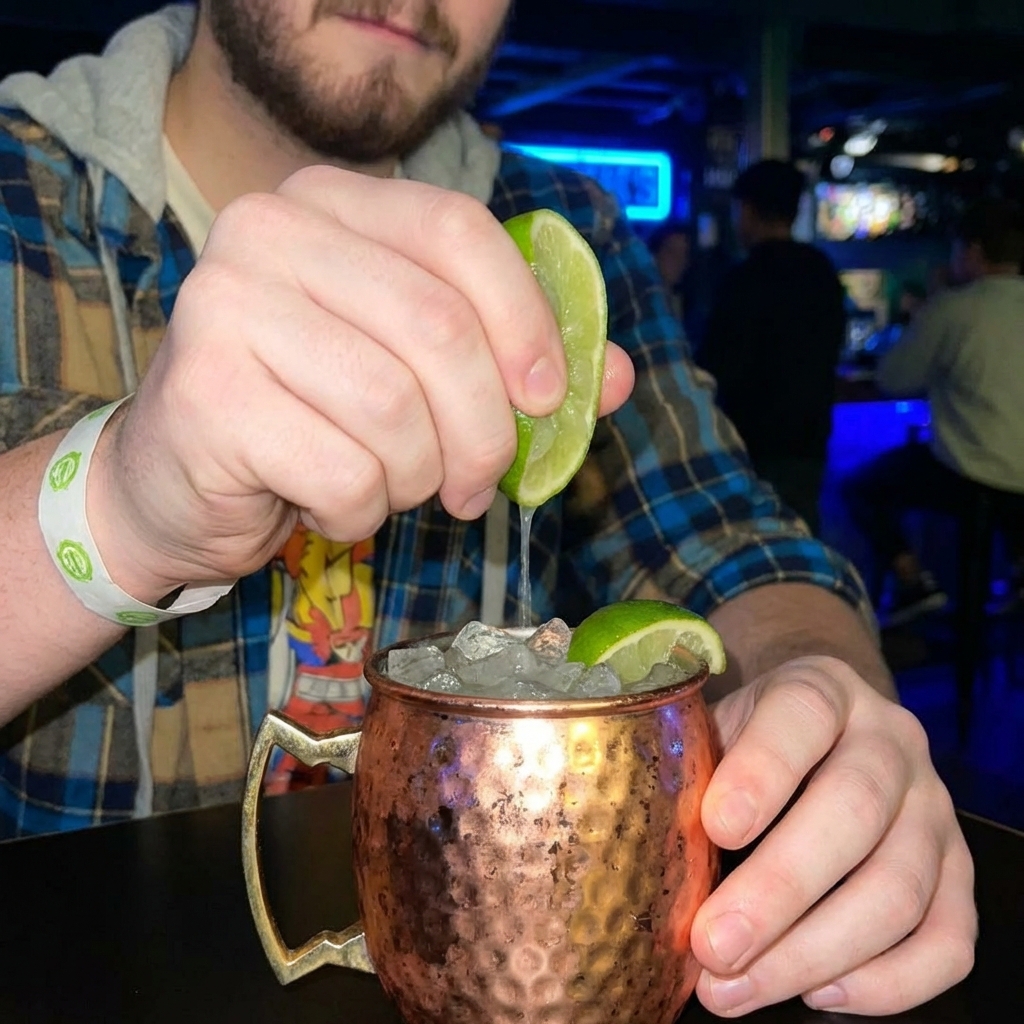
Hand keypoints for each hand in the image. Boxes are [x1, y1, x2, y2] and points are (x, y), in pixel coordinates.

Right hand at [89, 166, 633, 598]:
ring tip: (391, 487)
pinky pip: (345, 473)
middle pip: (438, 329)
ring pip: (396, 411)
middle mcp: (269, 232)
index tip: (549, 401)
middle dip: (484, 431)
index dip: (526, 322)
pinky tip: (329, 503)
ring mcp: (226, 306)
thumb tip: (615, 378)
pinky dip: (359, 511)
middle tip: (478, 484)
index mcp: (332, 204)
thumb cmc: (314, 417)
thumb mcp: (418, 375)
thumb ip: (516, 365)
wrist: (179, 478)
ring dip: (418, 477)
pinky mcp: (206, 394)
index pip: (460, 233)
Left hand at [691, 656, 976, 1015]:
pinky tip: (819, 994)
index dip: (763, 772)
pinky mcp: (960, 872)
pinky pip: (949, 940)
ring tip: (738, 988)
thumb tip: (649, 867)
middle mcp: (891, 740)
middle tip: (713, 945)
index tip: (715, 827)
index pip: (802, 717)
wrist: (824, 726)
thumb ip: (693, 777)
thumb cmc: (750, 740)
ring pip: (901, 888)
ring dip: (815, 953)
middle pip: (854, 811)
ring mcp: (935, 807)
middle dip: (779, 889)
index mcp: (822, 689)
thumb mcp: (717, 728)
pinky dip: (889, 983)